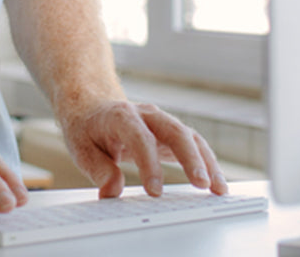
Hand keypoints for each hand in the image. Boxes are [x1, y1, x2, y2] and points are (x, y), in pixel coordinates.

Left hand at [59, 100, 226, 198]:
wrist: (92, 107)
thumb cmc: (87, 128)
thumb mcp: (81, 148)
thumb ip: (98, 169)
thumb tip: (112, 191)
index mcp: (121, 116)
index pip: (140, 138)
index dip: (150, 164)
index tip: (155, 192)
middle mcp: (147, 115)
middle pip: (175, 132)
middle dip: (191, 159)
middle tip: (201, 185)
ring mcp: (162, 122)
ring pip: (190, 137)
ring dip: (207, 162)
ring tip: (218, 188)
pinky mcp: (171, 133)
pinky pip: (194, 145)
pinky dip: (207, 163)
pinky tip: (217, 183)